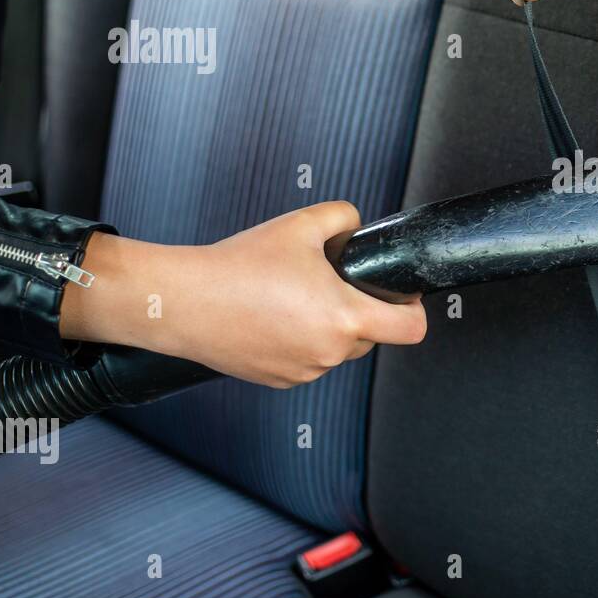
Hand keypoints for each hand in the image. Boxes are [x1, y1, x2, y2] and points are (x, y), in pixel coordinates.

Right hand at [60, 202, 426, 388]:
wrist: (184, 300)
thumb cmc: (238, 266)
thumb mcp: (302, 225)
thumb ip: (344, 218)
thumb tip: (357, 226)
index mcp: (345, 318)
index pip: (411, 329)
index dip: (414, 308)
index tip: (402, 294)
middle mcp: (329, 352)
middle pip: (373, 335)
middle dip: (361, 310)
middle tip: (331, 283)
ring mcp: (304, 371)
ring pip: (337, 348)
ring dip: (329, 327)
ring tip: (294, 297)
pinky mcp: (279, 380)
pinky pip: (308, 360)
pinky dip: (301, 341)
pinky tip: (274, 316)